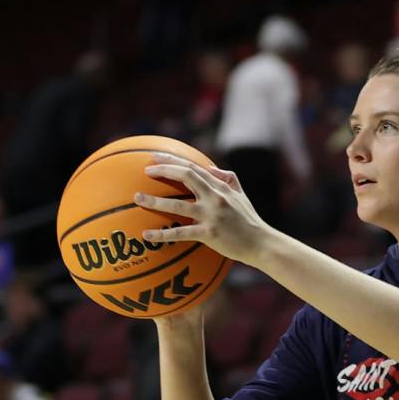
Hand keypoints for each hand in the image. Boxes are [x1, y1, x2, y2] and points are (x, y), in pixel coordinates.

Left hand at [134, 153, 276, 267]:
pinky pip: (181, 233)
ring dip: (154, 201)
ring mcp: (212, 215)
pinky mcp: (209, 234)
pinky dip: (162, 234)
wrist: (261, 243)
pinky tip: (146, 235)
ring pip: (178, 205)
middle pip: (185, 176)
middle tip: (145, 171)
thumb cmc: (250, 220)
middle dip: (163, 170)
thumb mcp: (241, 195)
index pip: (194, 167)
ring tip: (137, 198)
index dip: (173, 160)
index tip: (154, 156)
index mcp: (221, 186)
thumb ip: (227, 179)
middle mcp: (215, 197)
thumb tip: (210, 168)